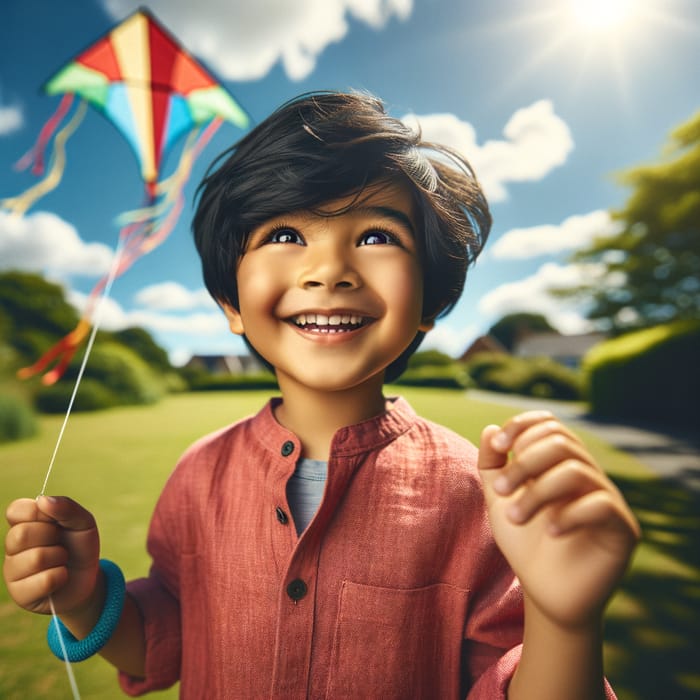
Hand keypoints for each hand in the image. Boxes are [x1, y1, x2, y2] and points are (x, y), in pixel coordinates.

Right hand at [4, 496, 99, 616]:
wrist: (88, 578)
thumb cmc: (80, 547)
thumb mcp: (83, 522)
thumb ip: (67, 507)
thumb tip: (43, 500)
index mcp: (25, 524)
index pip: (15, 510)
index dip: (37, 513)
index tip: (55, 520)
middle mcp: (13, 547)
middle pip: (20, 534)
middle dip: (52, 536)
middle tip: (61, 543)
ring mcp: (13, 571)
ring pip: (35, 558)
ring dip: (59, 558)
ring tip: (62, 561)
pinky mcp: (20, 594)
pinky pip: (43, 581)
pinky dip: (61, 577)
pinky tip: (60, 578)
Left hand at [478, 411, 639, 628]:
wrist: (544, 594)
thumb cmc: (524, 543)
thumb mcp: (498, 500)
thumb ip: (491, 464)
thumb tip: (489, 428)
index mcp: (560, 463)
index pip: (550, 424)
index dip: (523, 426)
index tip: (499, 446)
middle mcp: (587, 475)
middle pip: (561, 442)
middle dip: (524, 463)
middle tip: (500, 491)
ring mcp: (607, 499)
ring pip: (575, 471)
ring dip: (537, 492)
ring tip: (515, 518)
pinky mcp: (623, 529)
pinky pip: (601, 505)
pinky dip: (569, 514)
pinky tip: (549, 531)